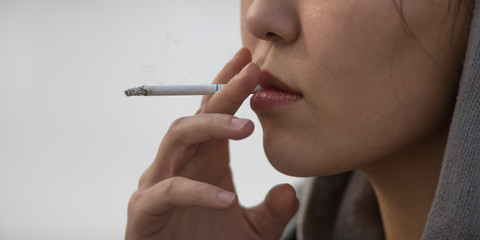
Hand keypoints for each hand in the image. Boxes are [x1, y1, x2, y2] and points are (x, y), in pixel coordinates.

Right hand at [126, 48, 298, 239]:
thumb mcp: (254, 232)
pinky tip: (227, 200)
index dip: (229, 85)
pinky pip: (170, 191)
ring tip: (246, 127)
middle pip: (197, 116)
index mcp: (205, 160)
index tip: (250, 61)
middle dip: (223, 92)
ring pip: (176, 139)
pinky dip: (198, 192)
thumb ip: (272, 212)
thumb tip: (288, 190)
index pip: (214, 113)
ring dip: (210, 127)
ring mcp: (158, 183)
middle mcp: (180, 164)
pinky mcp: (144, 210)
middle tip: (252, 73)